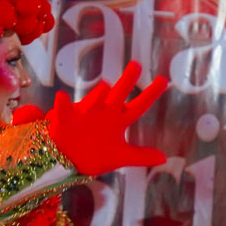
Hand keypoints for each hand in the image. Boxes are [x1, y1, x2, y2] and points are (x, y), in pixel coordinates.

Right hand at [47, 61, 167, 175]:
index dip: (151, 94)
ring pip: (94, 100)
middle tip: (136, 65)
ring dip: (98, 94)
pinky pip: (63, 109)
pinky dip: (62, 103)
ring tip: (106, 86)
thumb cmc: (96, 153)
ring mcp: (85, 114)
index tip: (164, 80)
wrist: (68, 160)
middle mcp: (105, 112)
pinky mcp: (65, 119)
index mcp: (119, 120)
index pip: (139, 105)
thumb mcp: (120, 156)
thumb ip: (141, 156)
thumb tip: (164, 159)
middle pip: (119, 94)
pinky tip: (62, 97)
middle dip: (127, 81)